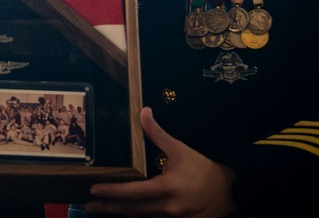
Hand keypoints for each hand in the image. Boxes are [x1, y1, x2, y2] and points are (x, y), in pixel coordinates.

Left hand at [85, 107, 237, 217]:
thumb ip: (158, 133)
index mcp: (166, 189)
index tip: (93, 190)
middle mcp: (167, 208)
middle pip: (131, 210)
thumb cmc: (204, 170)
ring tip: (101, 209)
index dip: (112, 191)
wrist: (231, 193)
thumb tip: (144, 111)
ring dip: (121, 213)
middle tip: (87, 205)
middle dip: (108, 208)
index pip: (132, 192)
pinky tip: (126, 214)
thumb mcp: (180, 149)